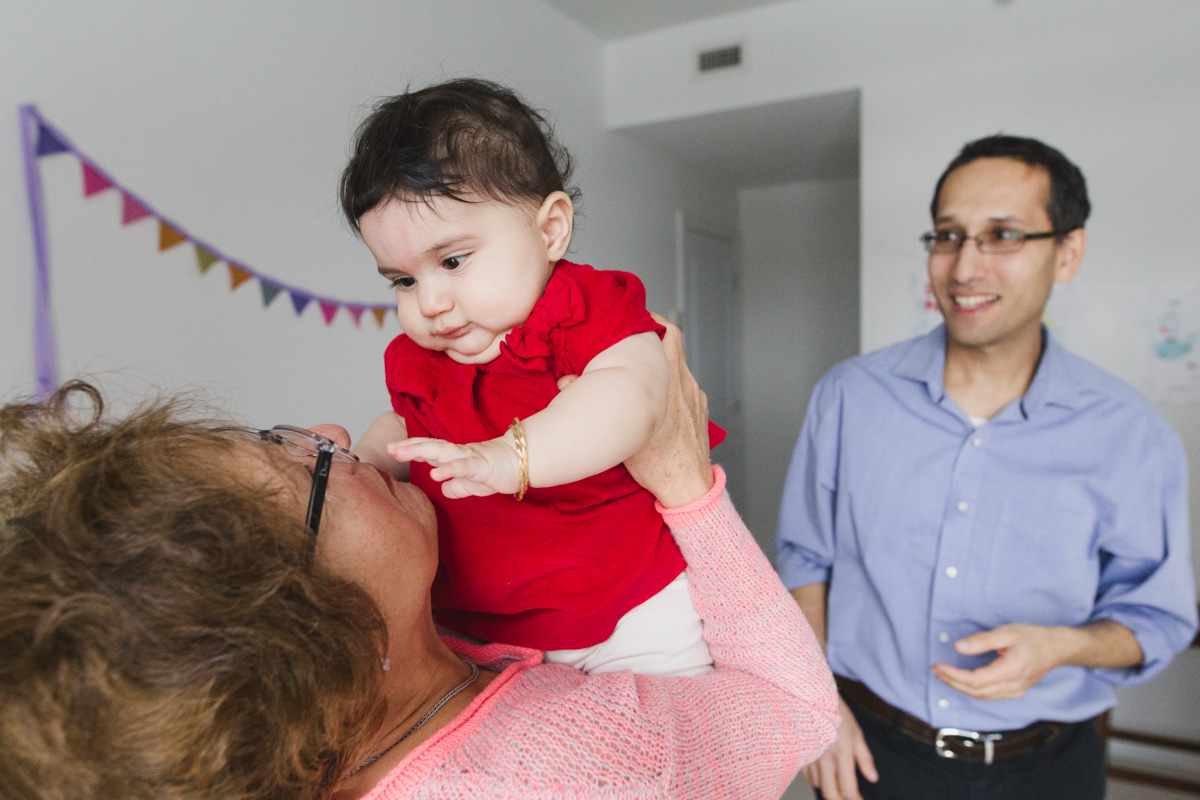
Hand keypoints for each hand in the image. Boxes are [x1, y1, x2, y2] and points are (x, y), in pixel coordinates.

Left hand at [387, 436, 519, 498]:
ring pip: (442, 452)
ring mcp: (469, 458)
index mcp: (454, 457)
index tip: (391, 450)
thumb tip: (444, 489)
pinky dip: (449, 469)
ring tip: (403, 453)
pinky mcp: (482, 466)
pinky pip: (464, 467)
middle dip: (409, 447)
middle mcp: (458, 453)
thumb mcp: (473, 484)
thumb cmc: (497, 471)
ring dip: (421, 451)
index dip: (410, 449)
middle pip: (430, 448)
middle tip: (390, 448)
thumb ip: (458, 486)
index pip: (429, 451)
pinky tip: (435, 474)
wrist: (523, 463)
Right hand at [595, 314, 711, 507]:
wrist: (687, 484)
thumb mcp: (618, 431)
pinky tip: (660, 395)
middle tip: (638, 332)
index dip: (650, 320)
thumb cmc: (655, 462)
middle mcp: (684, 383)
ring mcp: (696, 395)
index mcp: (666, 382)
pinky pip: (687, 385)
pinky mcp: (700, 409)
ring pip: (680, 364)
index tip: (634, 318)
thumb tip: (565, 383)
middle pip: (674, 340)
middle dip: (656, 332)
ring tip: (645, 367)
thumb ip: (593, 403)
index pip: (665, 333)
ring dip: (664, 361)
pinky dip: (674, 383)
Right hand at [802, 697, 877, 799]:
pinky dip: (816, 778)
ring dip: (828, 788)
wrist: (811, 696)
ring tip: (836, 783)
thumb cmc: (836, 711)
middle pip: (831, 794)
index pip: (848, 788)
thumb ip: (865, 758)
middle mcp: (824, 760)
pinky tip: (822, 773)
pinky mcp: (799, 753)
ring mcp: (810, 757)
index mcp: (841, 754)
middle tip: (848, 799)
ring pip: (818, 784)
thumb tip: (872, 777)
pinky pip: (807, 774)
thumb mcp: (856, 732)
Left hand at [931, 623, 1064, 699]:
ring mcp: (1015, 692)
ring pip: (982, 696)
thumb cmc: (1033, 637)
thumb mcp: (1007, 632)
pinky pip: (989, 695)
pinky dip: (973, 689)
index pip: (975, 681)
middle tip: (936, 670)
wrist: (1057, 648)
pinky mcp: (1015, 692)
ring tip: (944, 674)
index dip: (954, 675)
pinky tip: (963, 680)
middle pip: (976, 692)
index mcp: (1011, 671)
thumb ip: (982, 641)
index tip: (938, 666)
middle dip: (953, 682)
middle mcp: (1013, 686)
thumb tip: (958, 647)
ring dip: (961, 687)